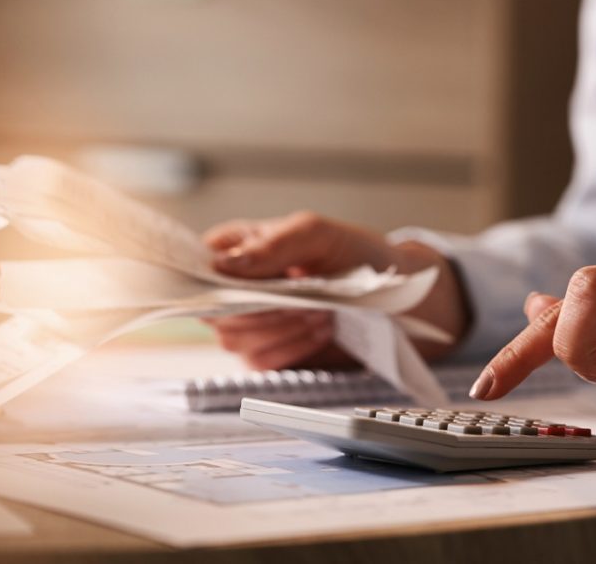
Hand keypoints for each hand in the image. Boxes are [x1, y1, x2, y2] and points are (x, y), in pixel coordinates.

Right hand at [202, 211, 469, 369]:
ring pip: (233, 339)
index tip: (233, 285)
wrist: (398, 297)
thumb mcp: (318, 234)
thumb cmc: (357, 255)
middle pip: (213, 310)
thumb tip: (223, 266)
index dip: (205, 279)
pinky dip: (291, 348)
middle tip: (302, 298)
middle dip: (259, 308)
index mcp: (239, 248)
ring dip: (280, 328)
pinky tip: (320, 329)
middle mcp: (238, 287)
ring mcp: (252, 324)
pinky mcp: (271, 354)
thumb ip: (272, 245)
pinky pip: (260, 361)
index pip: (197, 265)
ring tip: (320, 310)